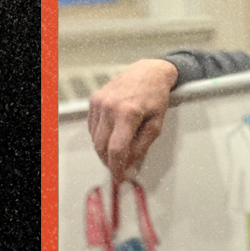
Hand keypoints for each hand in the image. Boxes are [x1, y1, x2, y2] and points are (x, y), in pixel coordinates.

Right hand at [88, 59, 178, 182]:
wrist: (148, 72)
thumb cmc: (156, 97)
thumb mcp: (156, 125)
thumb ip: (142, 146)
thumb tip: (129, 165)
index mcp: (128, 113)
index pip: (117, 149)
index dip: (117, 167)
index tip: (119, 178)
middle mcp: (110, 106)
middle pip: (101, 146)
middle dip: (109, 162)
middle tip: (118, 170)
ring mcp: (99, 102)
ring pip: (95, 138)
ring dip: (104, 150)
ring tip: (118, 153)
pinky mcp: (94, 99)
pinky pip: (92, 127)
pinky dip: (100, 136)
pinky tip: (112, 136)